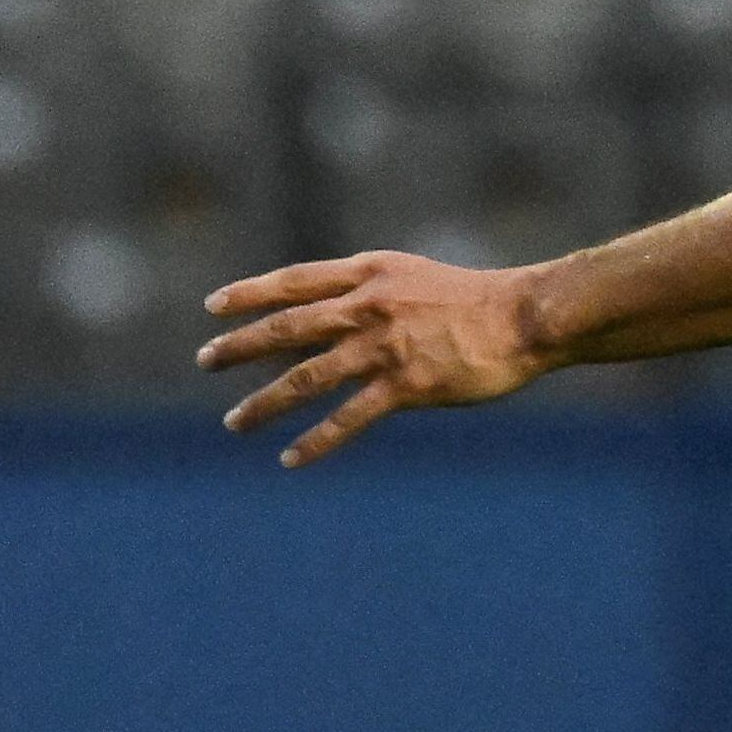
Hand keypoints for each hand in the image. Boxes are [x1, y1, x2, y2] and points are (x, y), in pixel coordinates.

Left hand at [199, 250, 553, 466]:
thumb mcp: (414, 278)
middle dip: (240, 346)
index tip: (214, 306)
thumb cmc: (477, 299)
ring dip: (264, 402)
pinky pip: (347, 419)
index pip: (295, 282)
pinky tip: (290, 458)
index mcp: (370, 273)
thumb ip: (371, 293)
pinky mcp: (406, 385)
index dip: (250, 293)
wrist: (526, 317)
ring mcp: (384, 347)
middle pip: (287, 327)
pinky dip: (315, 441)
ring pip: (306, 377)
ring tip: (234, 422)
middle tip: (205, 361)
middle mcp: (368, 306)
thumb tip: (330, 316)